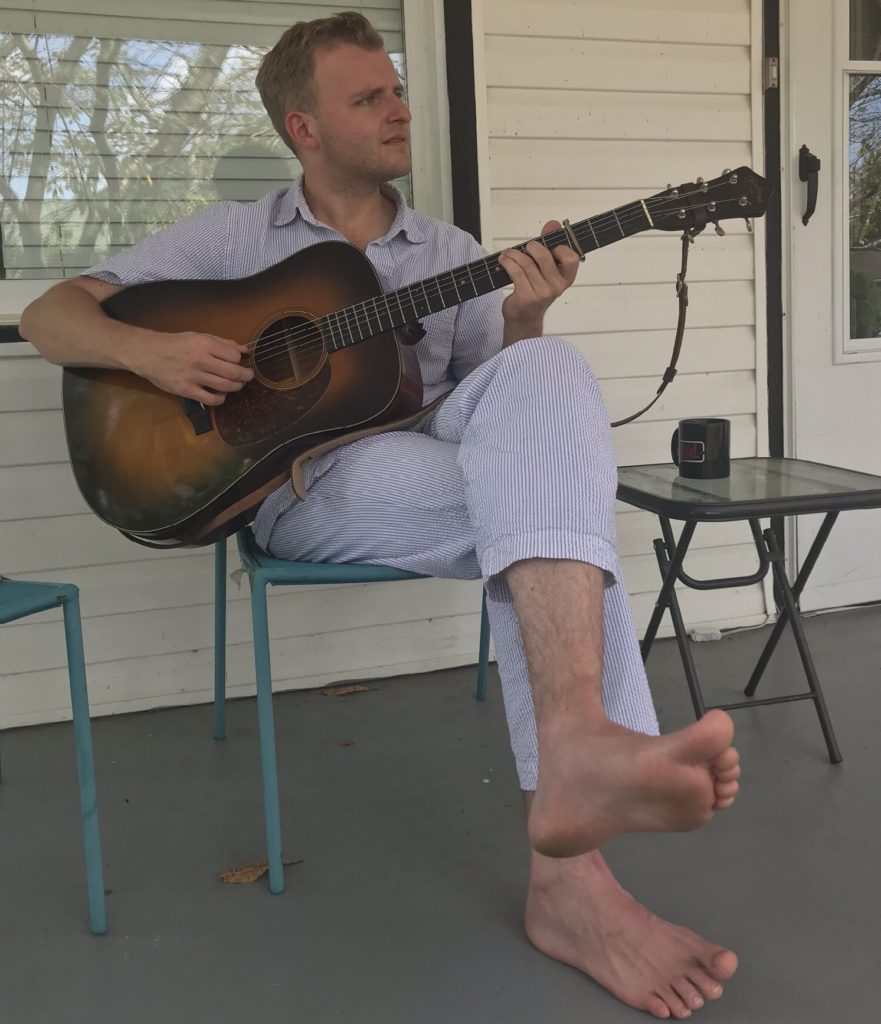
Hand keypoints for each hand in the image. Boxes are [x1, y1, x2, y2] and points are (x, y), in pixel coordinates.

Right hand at [132, 331, 253, 405]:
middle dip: (245, 376)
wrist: (148, 353)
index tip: (241, 361)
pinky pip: (211, 399)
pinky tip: (221, 394)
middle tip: (248, 376)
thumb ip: (222, 343)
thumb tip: (244, 350)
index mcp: (204, 344)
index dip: (240, 360)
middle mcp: (200, 360)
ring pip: (225, 386)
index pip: (234, 356)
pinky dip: (221, 399)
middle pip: (233, 372)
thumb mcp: (199, 336)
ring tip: (237, 384)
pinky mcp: (186, 390)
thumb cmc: (175, 344)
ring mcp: (193, 377)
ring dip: (236, 387)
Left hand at [498, 220, 580, 345]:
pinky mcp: (526, 296)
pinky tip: (504, 260)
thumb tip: (553, 223)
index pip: (571, 257)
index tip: (549, 245)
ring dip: (514, 254)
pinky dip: (507, 262)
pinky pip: (515, 272)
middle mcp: (557, 286)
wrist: (524, 318)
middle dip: (531, 246)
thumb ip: (550, 245)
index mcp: (566, 278)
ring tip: (508, 254)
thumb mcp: (545, 269)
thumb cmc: (536, 290)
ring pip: (526, 263)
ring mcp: (542, 293)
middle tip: (525, 248)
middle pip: (544, 255)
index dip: (559, 247)